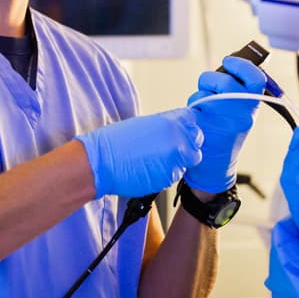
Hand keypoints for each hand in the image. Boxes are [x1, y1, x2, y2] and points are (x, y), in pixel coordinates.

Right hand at [74, 108, 202, 197]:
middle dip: (187, 145)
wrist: (101, 162)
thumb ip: (165, 126)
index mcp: (170, 122)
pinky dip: (165, 173)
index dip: (188, 125)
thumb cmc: (116, 142)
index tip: (183, 128)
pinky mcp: (168, 178)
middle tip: (170, 147)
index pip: (193, 120)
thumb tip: (175, 129)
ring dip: (176, 161)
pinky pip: (174, 175)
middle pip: (196, 142)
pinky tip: (149, 168)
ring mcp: (175, 160)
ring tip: (154, 159)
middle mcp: (177, 140)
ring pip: (187, 161)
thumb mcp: (144, 124)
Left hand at [183, 56, 265, 192]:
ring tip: (204, 106)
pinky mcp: (202, 125)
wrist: (216, 166)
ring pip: (205, 89)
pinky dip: (193, 106)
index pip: (256, 77)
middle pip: (225, 79)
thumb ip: (240, 88)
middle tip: (210, 84)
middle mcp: (240, 113)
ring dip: (201, 91)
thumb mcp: (243, 111)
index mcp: (253, 107)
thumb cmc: (228, 132)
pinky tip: (198, 118)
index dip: (241, 64)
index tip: (229, 60)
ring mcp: (221, 119)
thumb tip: (229, 61)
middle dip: (212, 77)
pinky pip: (193, 103)